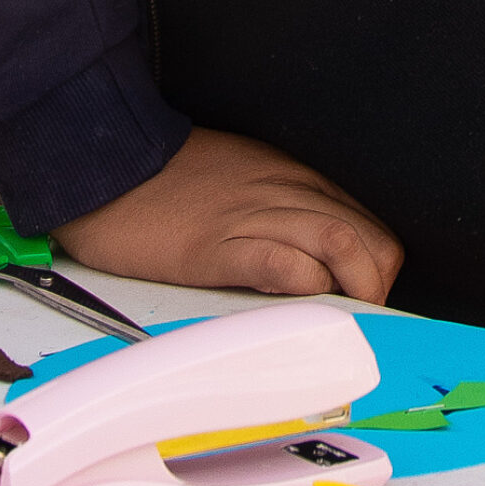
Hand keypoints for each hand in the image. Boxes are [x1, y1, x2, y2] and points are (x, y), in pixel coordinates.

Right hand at [57, 125, 402, 301]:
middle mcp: (284, 192)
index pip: (368, 226)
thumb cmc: (168, 178)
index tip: (368, 301)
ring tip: (346, 323)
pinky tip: (305, 304)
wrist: (106, 162)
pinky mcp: (216, 246)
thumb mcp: (241, 178)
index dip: (379, 270)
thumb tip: (315, 256)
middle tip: (364, 322)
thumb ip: (280, 208)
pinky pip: (280, 261)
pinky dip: (306, 285)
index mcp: (291, 180)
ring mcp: (252, 217)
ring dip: (356, 290)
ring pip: (339, 243)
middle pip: (367, 239)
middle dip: (379, 286)